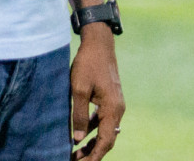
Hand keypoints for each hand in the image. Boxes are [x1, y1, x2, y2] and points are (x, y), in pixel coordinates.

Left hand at [71, 25, 124, 159]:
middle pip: (107, 140)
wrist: (99, 43)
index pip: (105, 141)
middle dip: (93, 152)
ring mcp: (115, 104)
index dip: (94, 156)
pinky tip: (82, 133)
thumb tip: (78, 139)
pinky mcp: (110, 99)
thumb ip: (79, 114)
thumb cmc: (88, 64)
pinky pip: (103, 120)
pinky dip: (93, 129)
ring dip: (92, 142)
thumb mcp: (78, 89)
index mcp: (112, 109)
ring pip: (105, 131)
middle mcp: (118, 110)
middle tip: (75, 160)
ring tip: (76, 152)